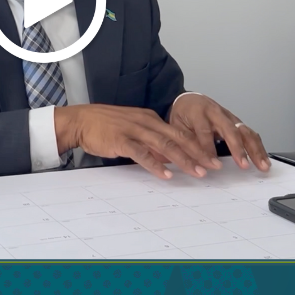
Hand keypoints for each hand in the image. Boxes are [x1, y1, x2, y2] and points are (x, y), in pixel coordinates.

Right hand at [54, 104, 220, 179]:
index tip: (211, 158)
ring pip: (165, 145)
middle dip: (198, 153)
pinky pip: (142, 153)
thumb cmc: (104, 127)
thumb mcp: (132, 130)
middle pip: (178, 138)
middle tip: (214, 166)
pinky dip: (156, 165)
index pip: (179, 133)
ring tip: (198, 172)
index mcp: (150, 119)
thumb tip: (166, 158)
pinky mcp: (121, 140)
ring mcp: (134, 130)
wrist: (80, 120)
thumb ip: (149, 143)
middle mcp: (146, 122)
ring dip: (183, 160)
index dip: (198, 146)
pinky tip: (166, 175)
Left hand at [168, 93, 270, 171]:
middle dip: (239, 149)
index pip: (205, 132)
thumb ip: (185, 144)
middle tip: (244, 165)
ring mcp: (229, 116)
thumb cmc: (181, 116)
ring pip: (245, 131)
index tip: (214, 166)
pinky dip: (258, 147)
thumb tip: (196, 163)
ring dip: (255, 149)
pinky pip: (249, 133)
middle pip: (231, 129)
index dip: (209, 149)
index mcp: (198, 112)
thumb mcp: (176, 128)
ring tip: (262, 165)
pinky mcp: (236, 122)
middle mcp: (217, 112)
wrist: (187, 100)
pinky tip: (263, 159)